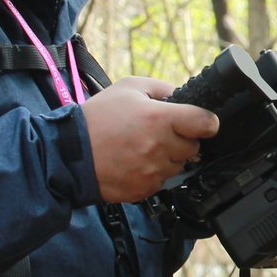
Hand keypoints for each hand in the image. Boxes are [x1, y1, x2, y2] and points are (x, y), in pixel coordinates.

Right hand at [81, 76, 219, 203]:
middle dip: (182, 139)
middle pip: (194, 147)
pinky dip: (153, 173)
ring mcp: (153, 172)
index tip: (202, 122)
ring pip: (178, 166)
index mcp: (160, 119)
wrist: (69, 154)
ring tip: (142, 147)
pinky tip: (134, 162)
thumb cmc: (97, 118)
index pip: (205, 124)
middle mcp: (160, 147)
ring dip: (168, 157)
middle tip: (160, 133)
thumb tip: (182, 96)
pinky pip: (161, 182)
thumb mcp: (128, 87)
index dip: (207, 122)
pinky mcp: (144, 190)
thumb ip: (161, 88)